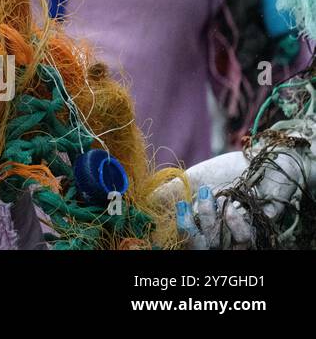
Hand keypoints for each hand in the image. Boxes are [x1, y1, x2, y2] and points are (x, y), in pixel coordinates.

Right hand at [175, 131, 314, 247]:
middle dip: (189, 229)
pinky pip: (245, 238)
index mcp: (202, 224)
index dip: (177, 233)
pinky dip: (234, 223)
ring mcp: (239, 234)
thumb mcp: (193, 179)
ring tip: (209, 194)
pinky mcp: (259, 230)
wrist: (260, 161)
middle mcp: (220, 233)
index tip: (166, 217)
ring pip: (221, 244)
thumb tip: (146, 200)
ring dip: (210, 220)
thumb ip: (170, 190)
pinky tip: (230, 207)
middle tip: (184, 205)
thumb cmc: (226, 171)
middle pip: (201, 246)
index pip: (186, 239)